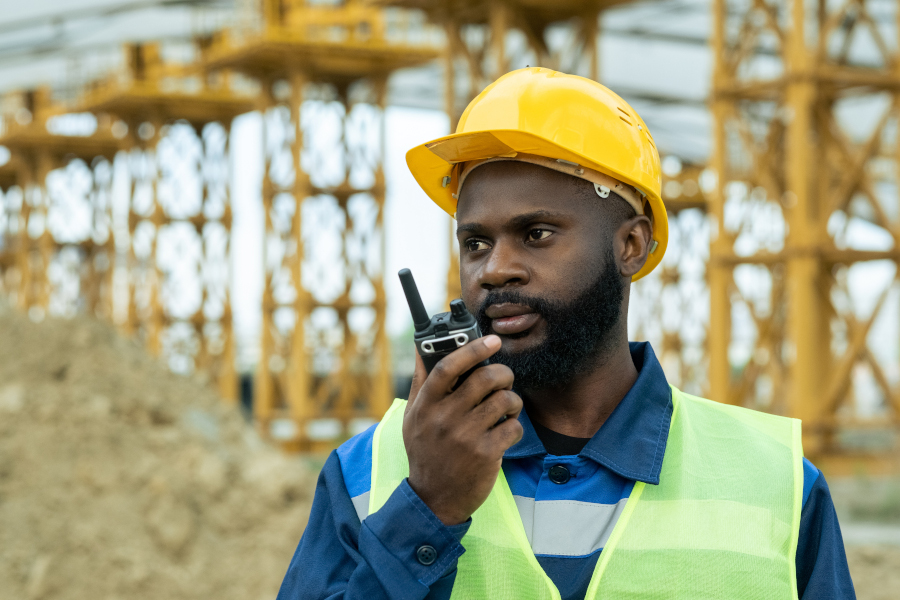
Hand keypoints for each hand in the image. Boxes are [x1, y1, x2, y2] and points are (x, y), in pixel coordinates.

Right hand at [403, 335, 523, 524]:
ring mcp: (466, 437)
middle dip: (503, 374)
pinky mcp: (486, 454)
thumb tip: (422, 347)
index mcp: (426, 405)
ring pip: (505, 400)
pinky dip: (514, 426)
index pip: (448, 367)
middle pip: (484, 378)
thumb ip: (421, 381)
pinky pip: (513, 426)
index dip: (473, 349)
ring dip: (511, 401)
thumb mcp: (414, 417)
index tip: (491, 340)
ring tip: (504, 409)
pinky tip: (504, 433)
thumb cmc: (426, 452)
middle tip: (503, 380)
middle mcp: (444, 418)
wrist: (434, 499)